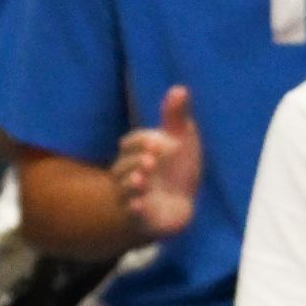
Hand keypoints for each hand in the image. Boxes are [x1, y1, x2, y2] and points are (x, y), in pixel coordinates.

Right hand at [113, 85, 204, 240]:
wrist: (181, 204)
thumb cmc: (178, 167)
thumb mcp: (182, 138)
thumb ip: (177, 116)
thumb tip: (180, 88)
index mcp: (138, 152)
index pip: (131, 142)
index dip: (141, 141)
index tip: (157, 141)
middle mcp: (130, 173)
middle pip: (123, 166)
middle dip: (135, 162)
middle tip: (151, 160)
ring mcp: (133, 195)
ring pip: (123, 189)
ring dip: (131, 183)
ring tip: (142, 179)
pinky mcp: (141, 217)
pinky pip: (132, 214)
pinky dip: (134, 208)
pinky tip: (140, 204)